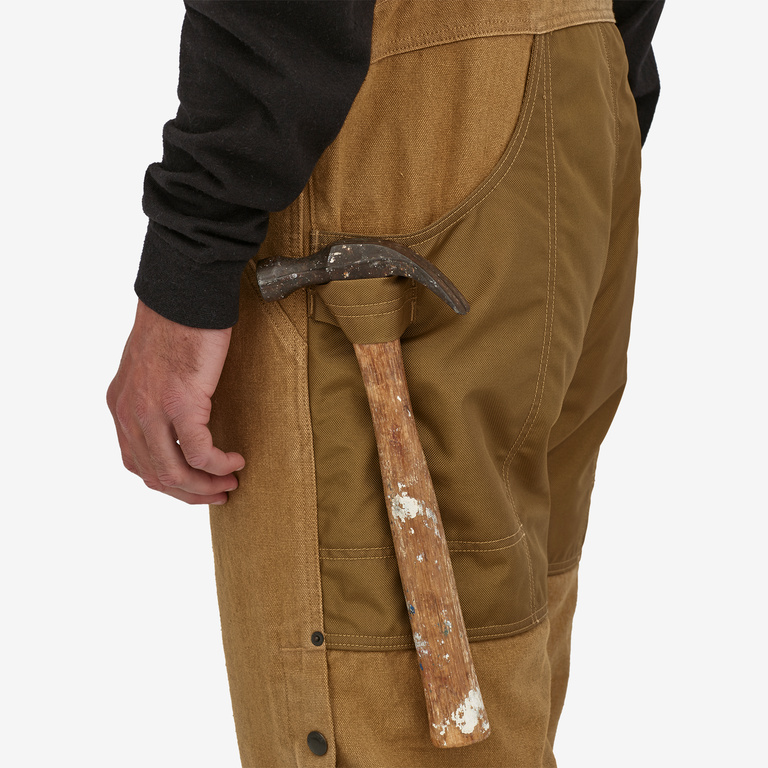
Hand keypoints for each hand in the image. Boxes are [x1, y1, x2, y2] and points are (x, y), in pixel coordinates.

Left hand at [107, 300, 243, 504]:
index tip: (194, 485)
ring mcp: (152, 411)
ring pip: (175, 472)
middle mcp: (130, 414)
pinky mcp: (181, 404)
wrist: (184, 296)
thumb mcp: (152, 368)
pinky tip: (236, 460)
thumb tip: (178, 420)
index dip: (168, 482)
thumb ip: (155, 397)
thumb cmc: (176, 324)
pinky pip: (199, 453)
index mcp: (122, 406)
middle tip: (218, 493)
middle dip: (190, 492)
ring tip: (230, 482)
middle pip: (155, 475)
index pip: (136, 462)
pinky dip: (219, 464)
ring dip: (205, 485)